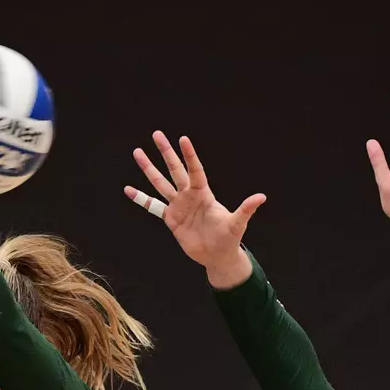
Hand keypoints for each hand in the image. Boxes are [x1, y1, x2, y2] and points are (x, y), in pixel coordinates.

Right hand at [125, 132, 265, 287]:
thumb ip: (246, 209)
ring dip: (149, 168)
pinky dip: (140, 198)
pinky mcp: (170, 218)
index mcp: (203, 194)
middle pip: (174, 169)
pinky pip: (152, 205)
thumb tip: (261, 197)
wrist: (216, 255)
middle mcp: (189, 195)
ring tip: (137, 153)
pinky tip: (128, 189)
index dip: (189, 156)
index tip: (183, 139)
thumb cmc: (229, 238)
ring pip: (160, 183)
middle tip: (156, 134)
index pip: (194, 170)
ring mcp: (178, 205)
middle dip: (165, 152)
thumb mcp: (237, 224)